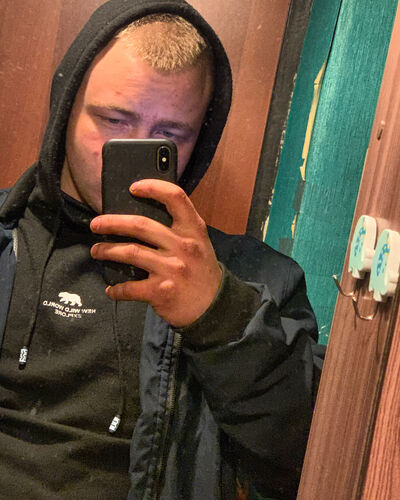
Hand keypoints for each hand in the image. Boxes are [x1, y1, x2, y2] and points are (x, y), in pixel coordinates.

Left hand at [90, 179, 221, 327]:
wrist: (214, 307)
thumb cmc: (201, 272)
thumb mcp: (199, 244)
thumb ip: (179, 230)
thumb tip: (140, 220)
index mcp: (193, 230)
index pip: (176, 198)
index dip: (153, 187)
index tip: (133, 188)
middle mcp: (183, 246)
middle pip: (140, 225)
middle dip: (112, 223)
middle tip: (96, 225)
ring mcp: (172, 269)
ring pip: (130, 252)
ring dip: (107, 251)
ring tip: (96, 251)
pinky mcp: (161, 291)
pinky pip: (130, 287)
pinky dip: (117, 289)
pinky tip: (112, 289)